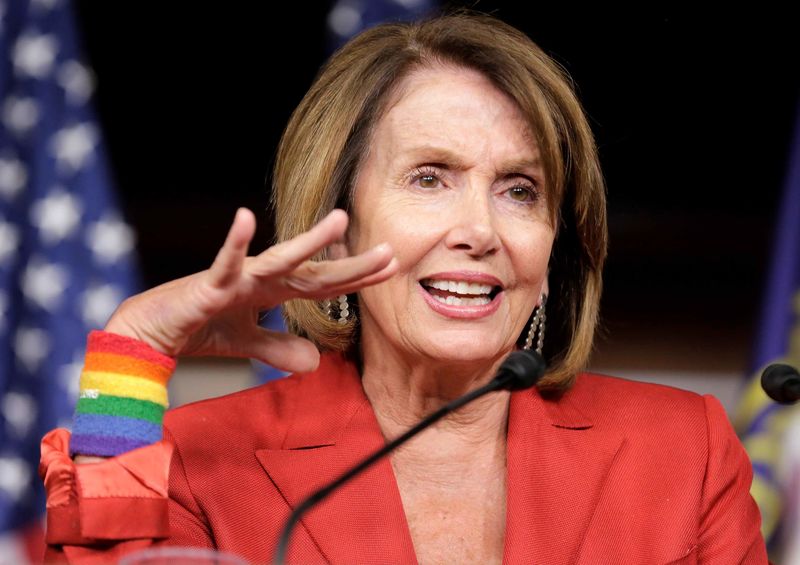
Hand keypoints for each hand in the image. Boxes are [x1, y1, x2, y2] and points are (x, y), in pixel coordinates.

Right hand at [104, 208, 396, 372]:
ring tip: (340, 220)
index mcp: (272, 292)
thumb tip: (316, 361)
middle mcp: (261, 280)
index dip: (356, 278)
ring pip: (279, 260)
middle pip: (314, 273)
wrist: (149, 334)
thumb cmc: (199, 328)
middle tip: (391, 252)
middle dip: (351, 266)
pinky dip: (233, 243)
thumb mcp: (247, 344)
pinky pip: (223, 264)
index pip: (323, 285)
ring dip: (309, 243)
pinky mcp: (208, 287)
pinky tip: (242, 217)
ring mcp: (237, 279)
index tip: (391, 267)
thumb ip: (279, 348)